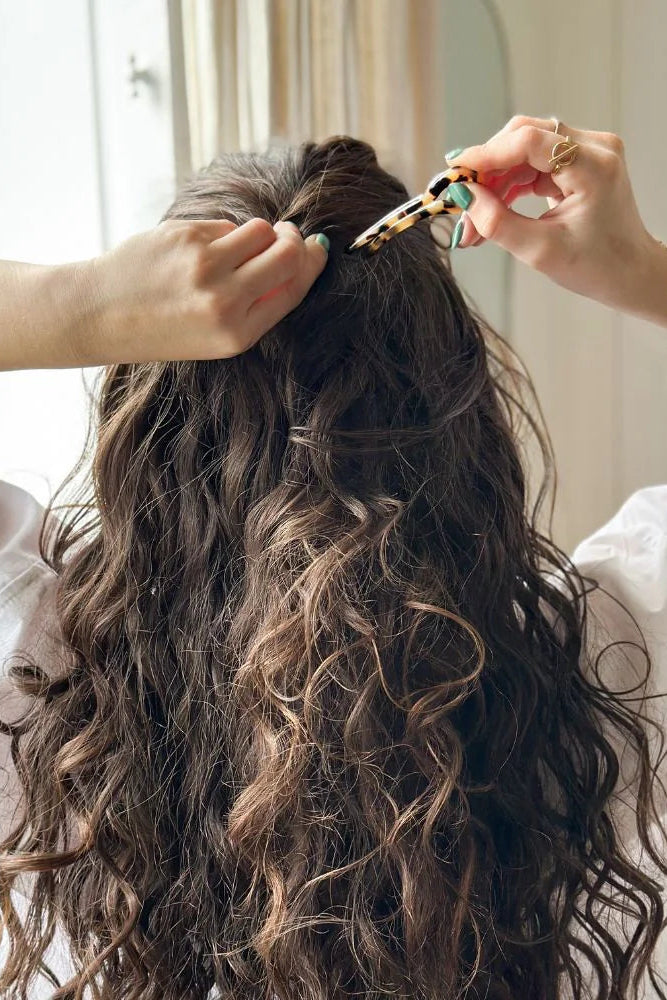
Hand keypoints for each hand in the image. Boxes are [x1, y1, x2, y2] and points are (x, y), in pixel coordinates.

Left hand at [74, 218, 328, 365]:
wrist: (101, 314)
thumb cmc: (163, 327)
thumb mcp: (217, 337)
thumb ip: (259, 304)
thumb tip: (301, 257)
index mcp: (237, 333)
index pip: (294, 288)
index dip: (312, 263)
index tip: (318, 248)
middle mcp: (224, 300)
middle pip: (286, 254)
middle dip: (294, 241)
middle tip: (289, 237)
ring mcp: (204, 266)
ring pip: (259, 231)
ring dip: (258, 234)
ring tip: (236, 249)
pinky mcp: (184, 236)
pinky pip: (225, 225)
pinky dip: (222, 234)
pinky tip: (199, 251)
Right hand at [446, 114, 663, 315]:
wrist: (629, 273)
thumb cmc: (595, 266)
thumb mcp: (540, 251)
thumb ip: (497, 222)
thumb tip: (463, 196)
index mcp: (594, 167)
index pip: (530, 141)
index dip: (487, 154)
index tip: (454, 172)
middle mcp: (595, 147)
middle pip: (523, 138)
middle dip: (487, 169)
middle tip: (460, 203)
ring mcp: (588, 150)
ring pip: (523, 150)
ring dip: (494, 181)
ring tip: (474, 220)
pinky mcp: (578, 160)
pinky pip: (532, 162)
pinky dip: (509, 185)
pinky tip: (492, 210)